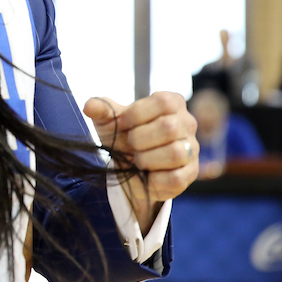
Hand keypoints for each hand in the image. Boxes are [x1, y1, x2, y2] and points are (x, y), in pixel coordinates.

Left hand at [83, 92, 198, 231]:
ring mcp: (192, 149)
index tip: (121, 124)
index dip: (136, 115)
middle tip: (130, 144)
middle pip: (169, 128)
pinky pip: (175, 178)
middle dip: (140, 139)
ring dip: (147, 159)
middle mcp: (187, 123)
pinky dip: (153, 179)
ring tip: (137, 160)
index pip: (162, 102)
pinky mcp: (190, 174)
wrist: (128, 164)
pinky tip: (144, 175)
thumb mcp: (109, 119)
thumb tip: (88, 106)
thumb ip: (101, 110)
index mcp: (172, 102)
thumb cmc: (122, 134)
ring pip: (175, 153)